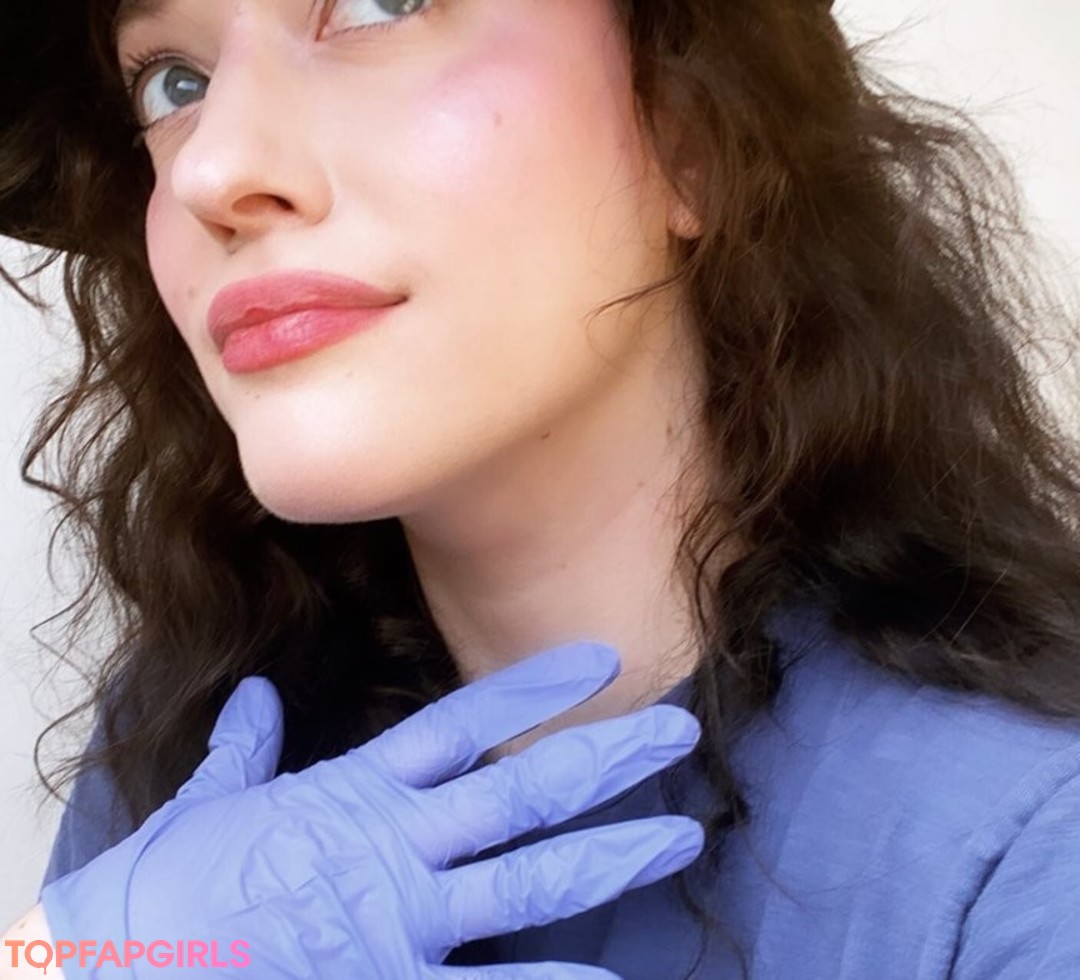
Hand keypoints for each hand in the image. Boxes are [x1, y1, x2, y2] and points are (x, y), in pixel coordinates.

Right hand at [41, 640, 704, 977]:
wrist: (124, 967)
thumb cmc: (162, 891)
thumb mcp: (209, 803)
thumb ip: (248, 748)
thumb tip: (256, 699)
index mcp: (354, 791)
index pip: (463, 724)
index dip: (535, 691)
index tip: (601, 660)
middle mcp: (393, 845)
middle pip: (522, 794)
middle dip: (605, 761)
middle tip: (679, 733)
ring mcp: (398, 922)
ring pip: (528, 883)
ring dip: (610, 858)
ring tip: (681, 837)